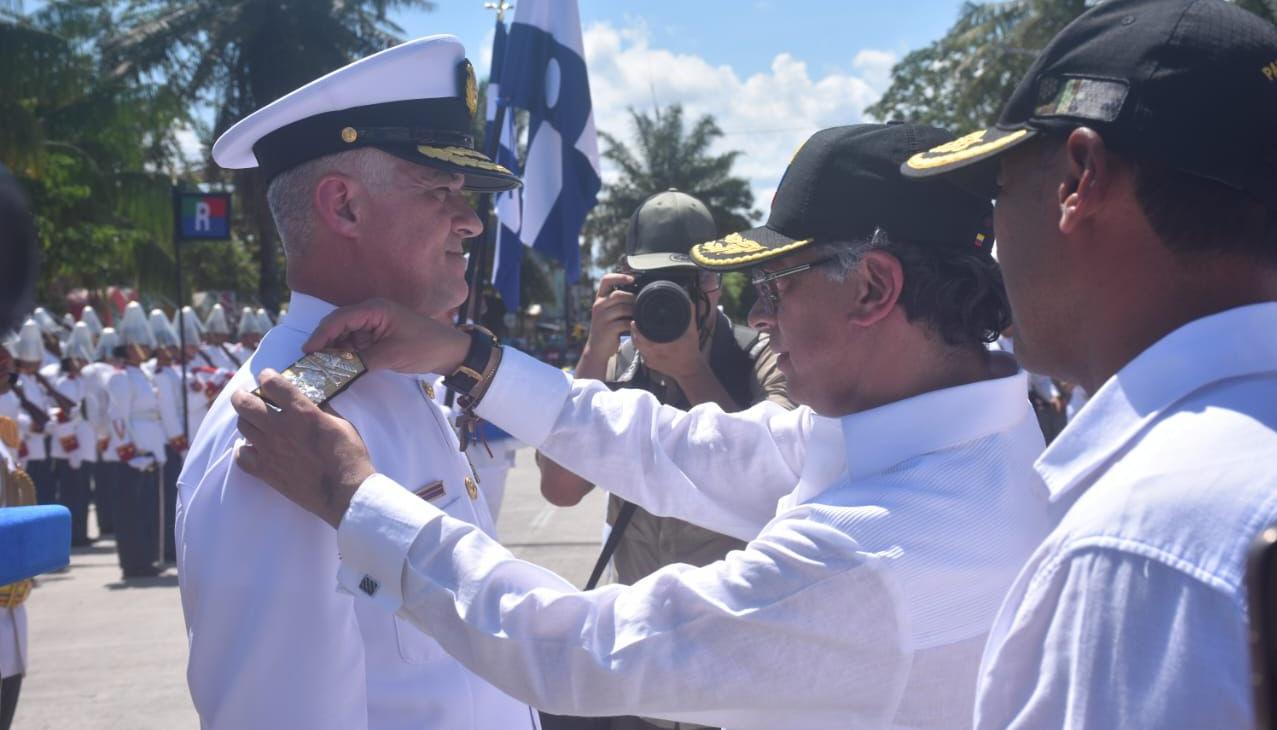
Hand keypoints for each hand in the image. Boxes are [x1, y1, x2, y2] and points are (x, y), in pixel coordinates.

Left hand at [231, 370, 374, 527]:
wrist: (346, 493)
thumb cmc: (349, 456)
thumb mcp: (341, 423)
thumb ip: (321, 409)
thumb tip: (310, 401)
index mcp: (302, 412)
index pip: (272, 384)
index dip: (267, 376)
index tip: (267, 377)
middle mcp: (280, 428)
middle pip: (245, 404)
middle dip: (242, 395)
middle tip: (245, 396)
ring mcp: (270, 450)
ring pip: (242, 427)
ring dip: (246, 420)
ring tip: (253, 421)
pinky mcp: (266, 471)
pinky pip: (241, 456)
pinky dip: (243, 449)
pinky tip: (253, 447)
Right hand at [303, 298, 470, 375]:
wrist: (451, 352)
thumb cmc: (425, 347)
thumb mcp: (391, 355)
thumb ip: (361, 361)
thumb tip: (336, 370)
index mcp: (375, 309)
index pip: (339, 319)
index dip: (320, 335)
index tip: (307, 351)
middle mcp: (372, 312)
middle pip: (338, 325)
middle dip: (324, 342)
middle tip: (310, 362)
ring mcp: (375, 324)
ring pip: (345, 335)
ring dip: (334, 350)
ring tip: (321, 367)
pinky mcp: (378, 336)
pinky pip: (356, 343)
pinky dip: (347, 354)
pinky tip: (339, 366)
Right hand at [583, 273, 635, 360]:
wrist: (598, 348)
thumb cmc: (608, 327)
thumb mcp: (609, 311)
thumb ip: (618, 301)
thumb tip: (639, 291)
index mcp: (599, 299)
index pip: (606, 280)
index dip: (619, 276)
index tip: (632, 278)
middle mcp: (598, 306)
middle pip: (618, 295)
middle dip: (632, 298)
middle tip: (641, 303)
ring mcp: (601, 318)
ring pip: (623, 308)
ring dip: (635, 311)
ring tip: (640, 315)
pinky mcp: (607, 329)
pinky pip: (625, 322)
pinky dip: (633, 324)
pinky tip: (637, 325)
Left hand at [630, 313, 705, 382]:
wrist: (690, 369)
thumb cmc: (691, 351)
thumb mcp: (692, 332)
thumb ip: (689, 315)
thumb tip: (688, 301)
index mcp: (661, 346)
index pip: (642, 336)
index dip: (637, 328)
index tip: (635, 320)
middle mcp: (653, 354)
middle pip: (636, 341)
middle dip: (634, 332)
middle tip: (634, 323)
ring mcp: (651, 361)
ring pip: (638, 347)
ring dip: (636, 338)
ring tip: (636, 329)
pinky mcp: (650, 364)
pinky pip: (642, 353)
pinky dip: (641, 346)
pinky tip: (643, 340)